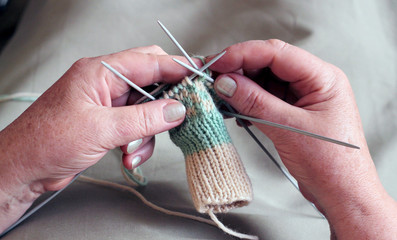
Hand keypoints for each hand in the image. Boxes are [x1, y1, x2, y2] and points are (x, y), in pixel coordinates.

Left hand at [0, 45, 192, 230]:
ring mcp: (107, 104)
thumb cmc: (46, 141)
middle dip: (165, 101)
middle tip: (181, 113)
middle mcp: (105, 84)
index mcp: (99, 72)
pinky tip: (127, 156)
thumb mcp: (102, 129)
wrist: (24, 168)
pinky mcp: (108, 122)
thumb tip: (176, 109)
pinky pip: (136, 126)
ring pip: (146, 109)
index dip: (176, 67)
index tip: (198, 75)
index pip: (147, 61)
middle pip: (149, 81)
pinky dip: (138, 142)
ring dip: (148, 132)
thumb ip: (144, 119)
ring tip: (134, 149)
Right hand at [208, 40, 396, 238]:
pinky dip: (249, 103)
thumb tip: (226, 82)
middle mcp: (313, 82)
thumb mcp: (289, 129)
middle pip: (269, 64)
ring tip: (223, 99)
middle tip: (214, 81)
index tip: (217, 62)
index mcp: (323, 78)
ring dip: (242, 89)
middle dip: (240, 71)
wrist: (343, 195)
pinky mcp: (293, 112)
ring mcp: (303, 97)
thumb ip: (255, 102)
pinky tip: (238, 113)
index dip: (243, 54)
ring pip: (265, 81)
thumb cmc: (331, 164)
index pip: (277, 53)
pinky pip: (265, 99)